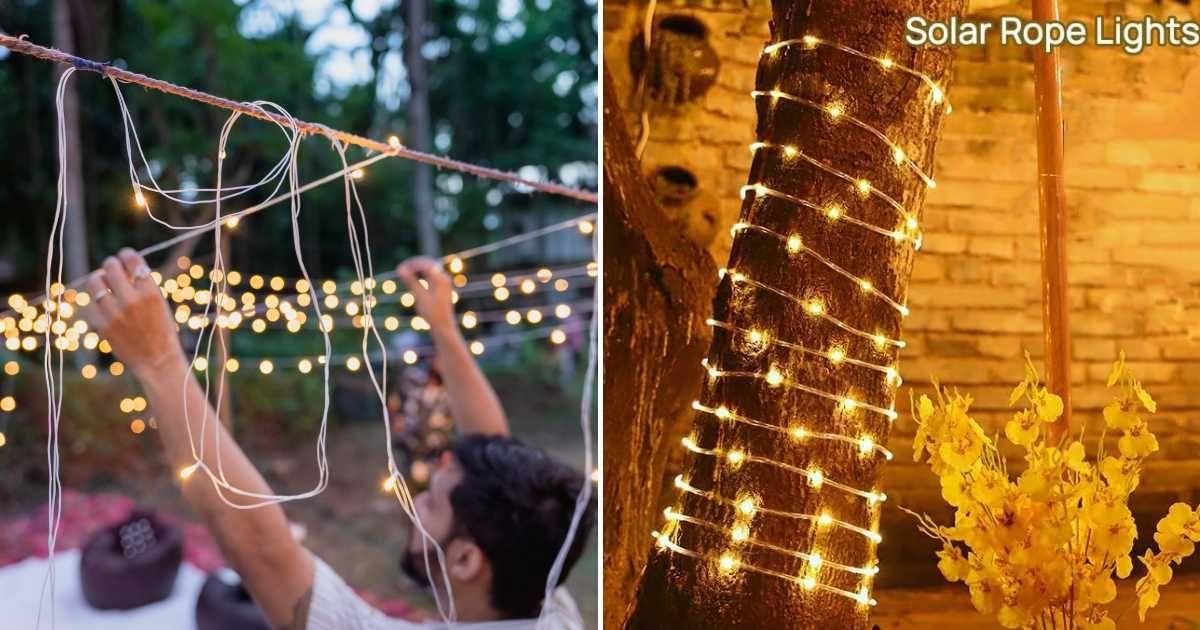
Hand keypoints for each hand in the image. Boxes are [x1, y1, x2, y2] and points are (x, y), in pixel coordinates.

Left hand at [83, 248, 182, 377]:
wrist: (157, 360)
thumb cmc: (161, 329)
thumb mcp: (159, 303)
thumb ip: (142, 284)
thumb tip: (122, 266)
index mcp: (151, 292)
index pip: (132, 260)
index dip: (126, 254)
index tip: (125, 255)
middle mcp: (132, 300)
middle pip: (110, 266)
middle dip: (111, 265)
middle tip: (113, 268)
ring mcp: (115, 313)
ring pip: (95, 282)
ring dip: (99, 279)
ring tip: (105, 284)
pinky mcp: (102, 325)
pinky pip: (91, 303)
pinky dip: (96, 300)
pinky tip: (104, 303)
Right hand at [395, 257, 455, 334]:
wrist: (444, 326)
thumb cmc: (432, 313)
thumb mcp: (419, 296)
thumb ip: (410, 281)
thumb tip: (400, 269)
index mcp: (440, 278)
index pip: (424, 264)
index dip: (411, 264)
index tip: (399, 268)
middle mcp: (444, 277)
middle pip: (428, 264)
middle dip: (414, 264)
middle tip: (400, 269)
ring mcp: (444, 282)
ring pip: (429, 269)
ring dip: (417, 269)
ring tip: (404, 274)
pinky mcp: (443, 287)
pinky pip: (431, 275)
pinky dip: (422, 275)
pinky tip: (413, 280)